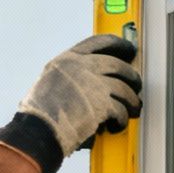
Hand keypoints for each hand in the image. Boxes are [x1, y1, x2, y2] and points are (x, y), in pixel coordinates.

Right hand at [0, 34, 142, 172]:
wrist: (38, 130)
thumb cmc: (39, 113)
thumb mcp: (50, 82)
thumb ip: (70, 76)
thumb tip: (89, 81)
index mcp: (68, 59)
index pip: (99, 42)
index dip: (119, 45)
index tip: (129, 49)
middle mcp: (82, 67)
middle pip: (117, 65)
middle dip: (131, 76)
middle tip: (135, 84)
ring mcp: (94, 85)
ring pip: (124, 88)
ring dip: (131, 100)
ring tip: (133, 108)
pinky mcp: (102, 104)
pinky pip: (121, 109)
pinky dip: (122, 118)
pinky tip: (118, 124)